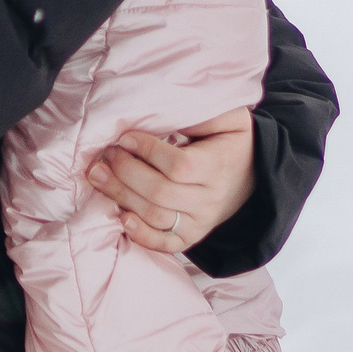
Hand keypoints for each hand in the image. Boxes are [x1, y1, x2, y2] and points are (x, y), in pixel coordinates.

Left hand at [88, 108, 256, 253]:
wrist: (254, 176)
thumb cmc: (233, 141)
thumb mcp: (230, 117)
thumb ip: (204, 112)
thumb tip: (170, 108)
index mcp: (217, 166)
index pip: (178, 166)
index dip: (147, 152)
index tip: (124, 137)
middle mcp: (209, 198)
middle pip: (160, 193)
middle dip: (125, 173)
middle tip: (105, 156)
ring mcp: (200, 221)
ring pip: (156, 216)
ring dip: (121, 197)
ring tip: (97, 176)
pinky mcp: (191, 236)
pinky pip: (165, 244)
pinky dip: (141, 235)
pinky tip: (120, 218)